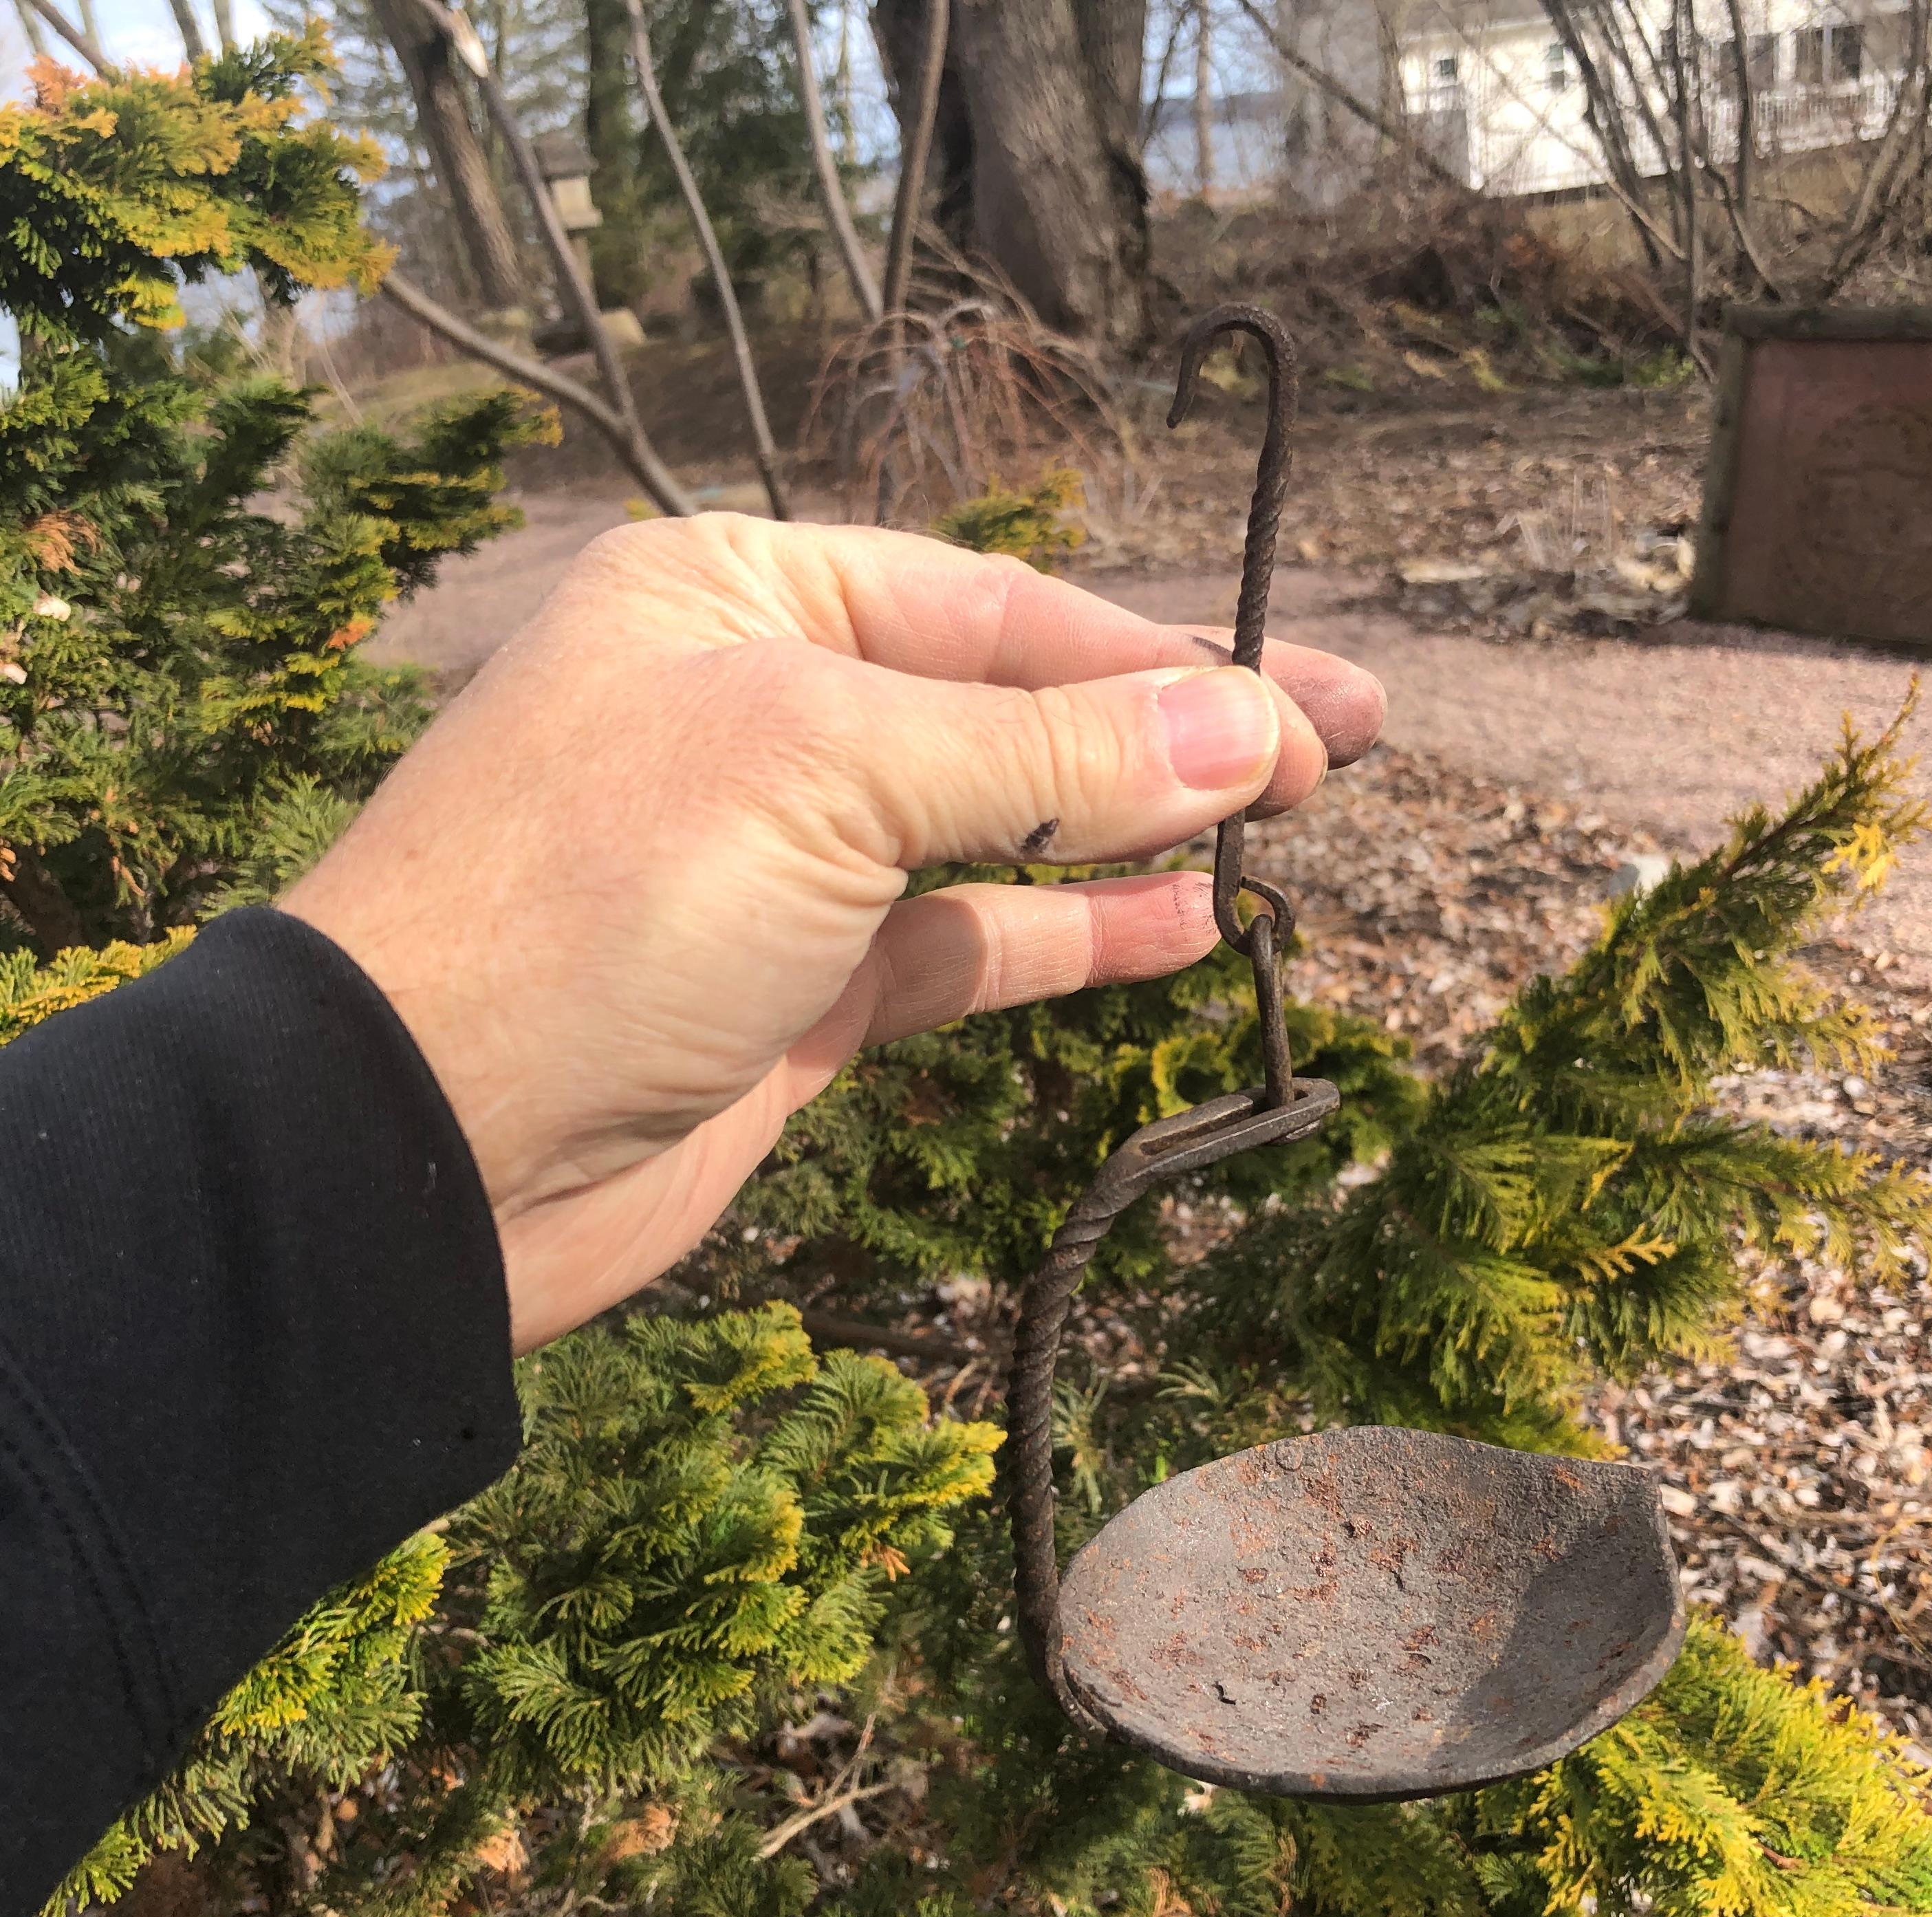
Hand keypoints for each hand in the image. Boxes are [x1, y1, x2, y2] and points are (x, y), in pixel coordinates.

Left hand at [282, 516, 1383, 1349]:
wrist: (428, 1146)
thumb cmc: (602, 896)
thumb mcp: (833, 772)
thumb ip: (1050, 754)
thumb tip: (1246, 728)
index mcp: (740, 594)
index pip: (996, 608)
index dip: (1162, 658)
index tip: (1306, 706)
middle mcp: (760, 712)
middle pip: (1011, 709)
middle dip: (1173, 731)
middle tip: (1343, 746)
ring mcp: (781, 863)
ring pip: (1000, 831)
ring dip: (1139, 834)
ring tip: (1287, 830)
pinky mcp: (799, 994)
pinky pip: (965, 945)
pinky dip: (1073, 934)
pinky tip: (1188, 924)